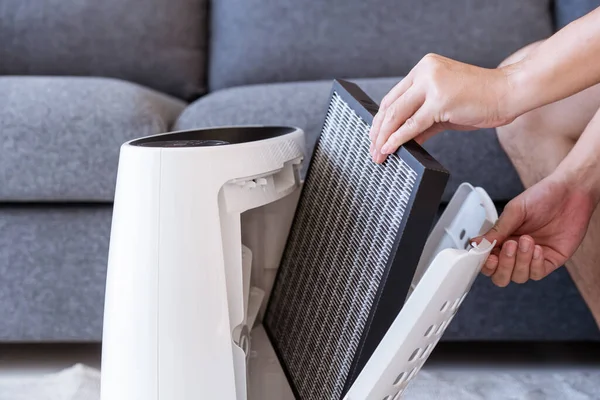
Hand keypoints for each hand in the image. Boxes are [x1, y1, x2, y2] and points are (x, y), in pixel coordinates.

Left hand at [369, 53, 515, 162]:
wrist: (509, 92)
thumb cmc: (481, 99)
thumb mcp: (443, 108)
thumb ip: (421, 121)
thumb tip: (401, 139)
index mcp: (424, 68)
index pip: (393, 96)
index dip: (380, 120)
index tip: (374, 136)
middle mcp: (425, 72)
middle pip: (390, 105)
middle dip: (378, 131)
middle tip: (372, 149)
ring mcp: (432, 84)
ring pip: (397, 114)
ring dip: (384, 137)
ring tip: (379, 154)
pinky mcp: (440, 100)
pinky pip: (412, 123)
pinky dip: (398, 138)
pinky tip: (390, 148)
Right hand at [475, 173, 596, 286]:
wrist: (571, 193)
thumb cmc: (542, 196)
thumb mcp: (515, 210)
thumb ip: (497, 230)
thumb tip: (477, 243)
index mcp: (502, 239)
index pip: (486, 261)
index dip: (485, 263)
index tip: (487, 256)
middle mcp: (514, 251)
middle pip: (500, 276)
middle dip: (503, 266)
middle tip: (509, 246)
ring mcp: (531, 258)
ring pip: (518, 276)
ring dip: (521, 261)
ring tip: (527, 240)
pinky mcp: (549, 261)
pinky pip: (537, 274)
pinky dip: (535, 263)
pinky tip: (538, 248)